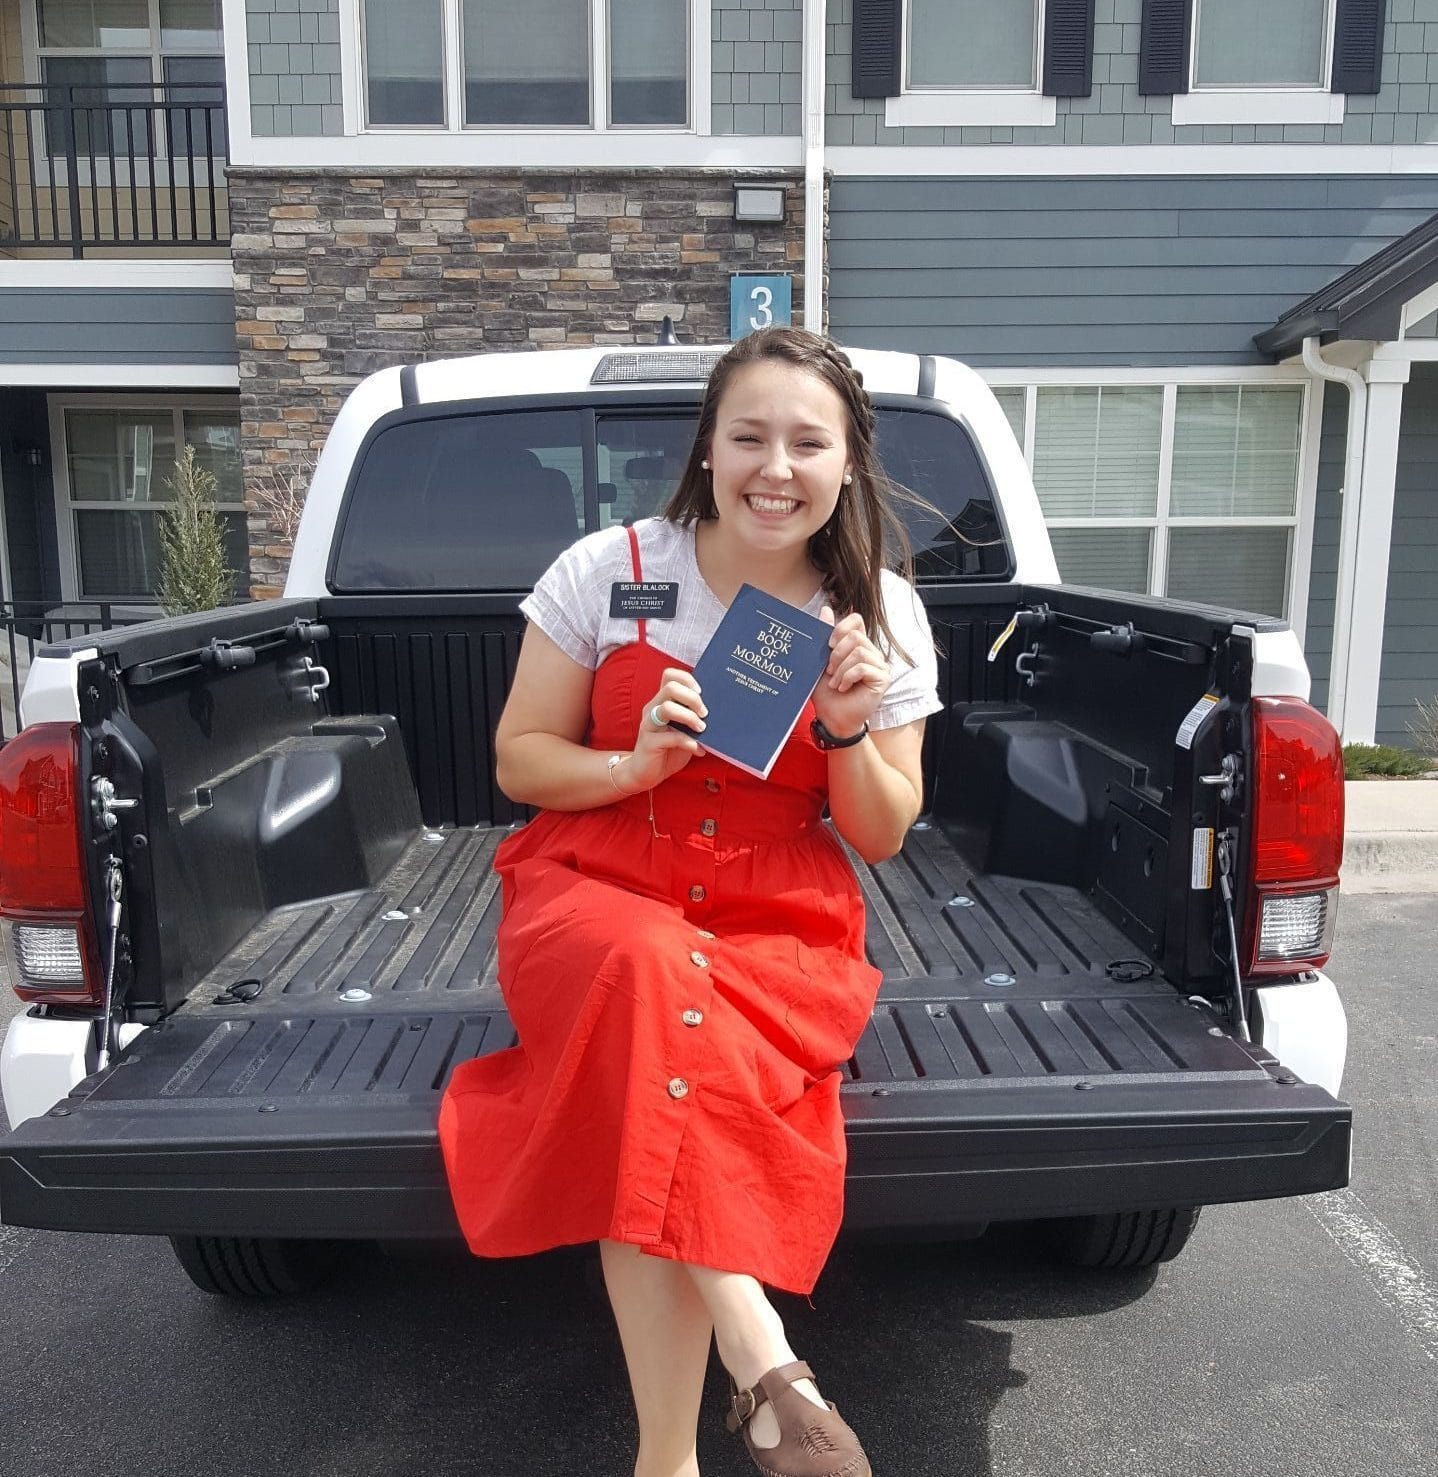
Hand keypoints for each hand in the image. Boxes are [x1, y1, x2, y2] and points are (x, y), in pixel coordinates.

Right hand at [616, 668, 705, 791]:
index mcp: (661, 701)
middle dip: (692, 698)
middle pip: (670, 688)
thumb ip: (693, 719)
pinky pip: (671, 737)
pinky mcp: (649, 742)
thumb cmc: (668, 750)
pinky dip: (689, 742)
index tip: (701, 693)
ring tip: (701, 729)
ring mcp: (649, 725)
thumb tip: (718, 712)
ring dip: (689, 717)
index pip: (669, 675)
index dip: (687, 679)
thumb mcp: (684, 731)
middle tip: (705, 714)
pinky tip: (699, 750)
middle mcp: (653, 708)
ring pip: (667, 708)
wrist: (646, 774)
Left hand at [813, 606, 889, 740]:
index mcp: (857, 645)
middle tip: (829, 671)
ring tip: (835, 683)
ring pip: (859, 652)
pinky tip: (843, 688)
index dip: (841, 627)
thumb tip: (826, 608)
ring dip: (841, 669)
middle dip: (837, 654)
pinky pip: (863, 667)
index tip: (828, 644)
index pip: (856, 620)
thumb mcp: (820, 661)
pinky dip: (847, 677)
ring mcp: (879, 665)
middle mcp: (871, 652)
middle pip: (856, 636)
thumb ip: (825, 636)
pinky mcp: (882, 679)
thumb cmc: (827, 693)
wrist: (832, 718)